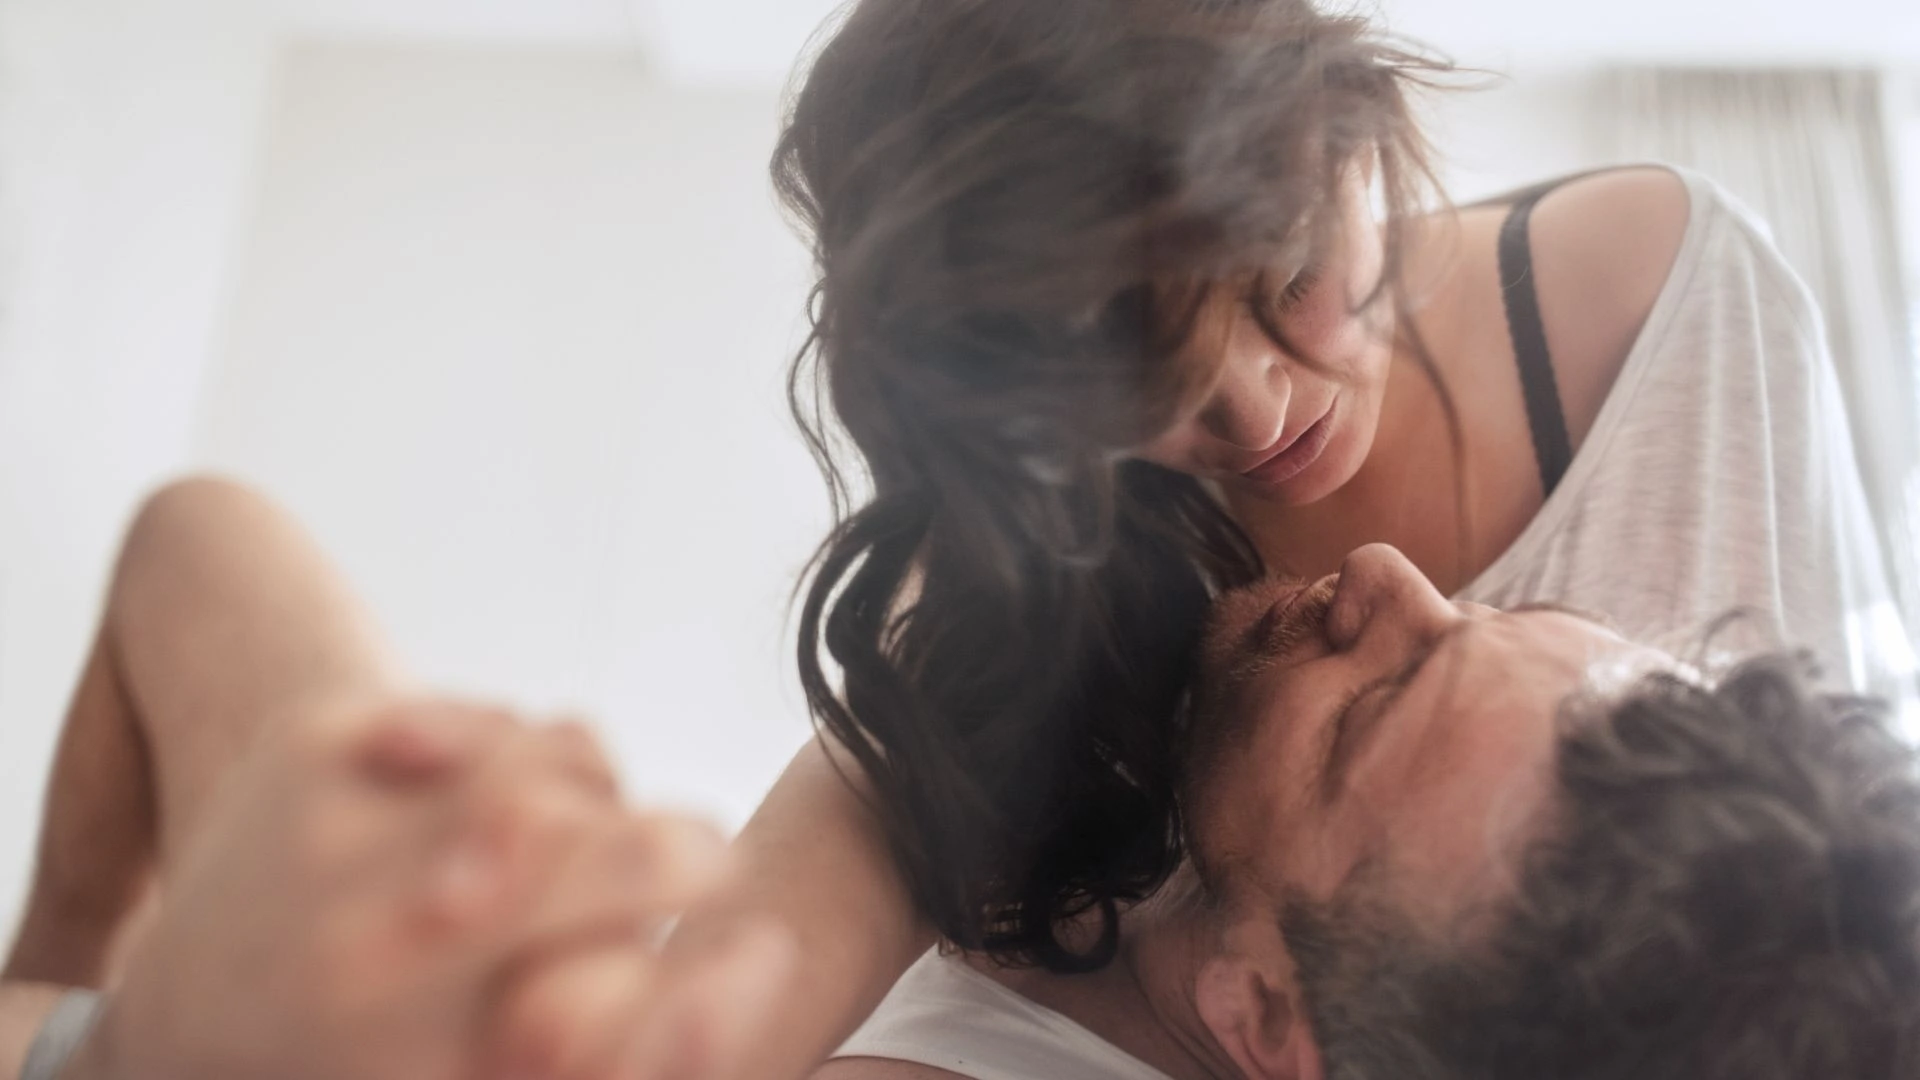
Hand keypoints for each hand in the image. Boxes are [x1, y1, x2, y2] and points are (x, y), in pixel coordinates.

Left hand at [87, 700, 792, 1079]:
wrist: (181, 1035)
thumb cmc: (362, 1074)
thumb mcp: (491, 1073)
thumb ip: (628, 1033)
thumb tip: (764, 956)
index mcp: (415, 975)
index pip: (619, 860)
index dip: (699, 862)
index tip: (719, 880)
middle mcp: (362, 872)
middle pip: (588, 793)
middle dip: (655, 836)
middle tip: (669, 871)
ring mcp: (329, 791)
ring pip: (546, 744)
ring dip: (591, 796)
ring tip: (567, 856)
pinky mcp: (314, 734)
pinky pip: (481, 709)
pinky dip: (519, 752)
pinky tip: (500, 811)